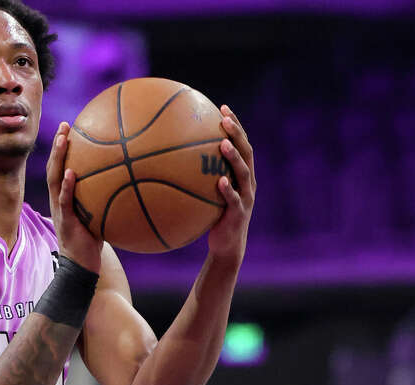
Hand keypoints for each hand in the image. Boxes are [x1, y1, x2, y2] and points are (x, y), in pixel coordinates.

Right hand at [47, 122, 102, 272]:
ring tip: (64, 139)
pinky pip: (64, 201)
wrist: (82, 267)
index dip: (64, 148)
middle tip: (66, 125)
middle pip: (55, 167)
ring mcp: (60, 210)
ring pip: (55, 179)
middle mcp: (59, 200)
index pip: (62, 168)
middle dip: (59, 145)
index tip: (70, 127)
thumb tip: (133, 183)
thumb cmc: (94, 242)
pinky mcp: (65, 222)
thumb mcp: (101, 216)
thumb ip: (107, 200)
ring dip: (58, 158)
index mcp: (65, 197)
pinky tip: (71, 173)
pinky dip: (67, 187)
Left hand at [208, 105, 254, 265]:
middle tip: (225, 119)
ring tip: (223, 144)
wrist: (226, 246)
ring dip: (234, 157)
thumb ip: (196, 176)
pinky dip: (228, 190)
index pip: (242, 144)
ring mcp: (246, 198)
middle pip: (247, 152)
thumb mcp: (204, 193)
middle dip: (237, 134)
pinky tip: (220, 181)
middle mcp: (248, 182)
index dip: (236, 126)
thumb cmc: (212, 216)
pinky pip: (235, 200)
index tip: (223, 108)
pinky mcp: (240, 214)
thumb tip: (167, 159)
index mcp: (242, 174)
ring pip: (244, 173)